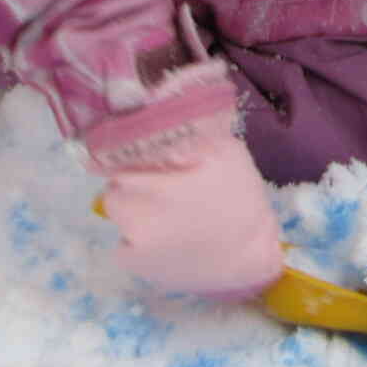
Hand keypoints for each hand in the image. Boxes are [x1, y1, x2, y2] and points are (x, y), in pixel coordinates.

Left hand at [84, 62, 284, 299]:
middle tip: (165, 185)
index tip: (148, 157)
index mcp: (163, 172)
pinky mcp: (131, 262)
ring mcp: (133, 236)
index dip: (133, 150)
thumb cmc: (240, 199)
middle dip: (135, 179)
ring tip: (167, 213)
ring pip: (117, 208)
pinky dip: (138, 236)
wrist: (249, 260)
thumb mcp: (227, 152)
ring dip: (135, 207)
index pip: (121, 150)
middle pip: (117, 180)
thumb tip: (160, 104)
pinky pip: (122, 239)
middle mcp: (140, 204)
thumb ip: (192, 131)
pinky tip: (165, 237)